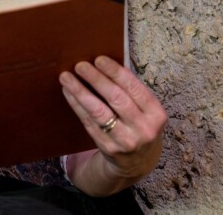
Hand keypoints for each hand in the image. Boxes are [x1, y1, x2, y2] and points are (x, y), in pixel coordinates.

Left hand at [59, 55, 166, 195]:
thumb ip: (131, 92)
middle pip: (116, 98)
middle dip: (96, 79)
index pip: (134, 88)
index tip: (99, 59)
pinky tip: (68, 92)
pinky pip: (89, 123)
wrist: (137, 163)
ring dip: (80, 92)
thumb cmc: (139, 125)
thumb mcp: (146, 111)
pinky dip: (76, 105)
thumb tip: (104, 64)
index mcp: (156, 114)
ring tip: (66, 77)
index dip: (115, 72)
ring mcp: (125, 141)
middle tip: (80, 65)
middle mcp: (144, 129)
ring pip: (99, 112)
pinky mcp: (108, 148)